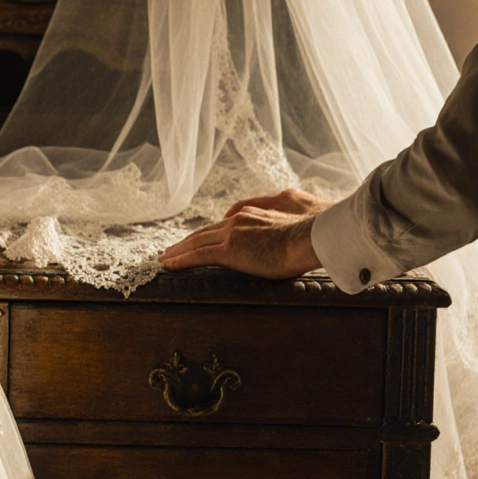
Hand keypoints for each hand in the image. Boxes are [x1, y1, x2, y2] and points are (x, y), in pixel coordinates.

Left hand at [159, 189, 329, 278]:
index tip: (198, 239)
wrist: (313, 235)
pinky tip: (168, 265)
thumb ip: (282, 216)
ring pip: (196, 242)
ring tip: (164, 259)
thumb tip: (279, 225)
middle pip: (204, 232)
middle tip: (171, 250)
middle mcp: (238, 219)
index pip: (223, 225)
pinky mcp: (230, 250)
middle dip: (186, 242)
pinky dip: (180, 260)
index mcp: (252, 214)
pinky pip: (197, 256)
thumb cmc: (312, 230)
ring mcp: (232, 233)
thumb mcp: (297, 213)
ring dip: (177, 251)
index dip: (207, 233)